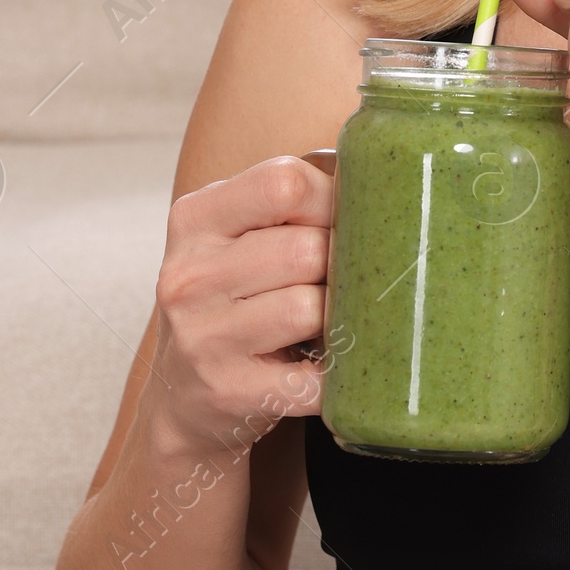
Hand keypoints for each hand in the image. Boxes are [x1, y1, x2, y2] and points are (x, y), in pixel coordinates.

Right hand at [147, 158, 333, 459]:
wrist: (182, 394)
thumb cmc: (234, 297)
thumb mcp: (237, 236)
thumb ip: (292, 200)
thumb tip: (386, 176)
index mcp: (195, 220)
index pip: (284, 184)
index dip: (332, 200)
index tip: (344, 221)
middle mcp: (189, 276)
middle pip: (305, 250)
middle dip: (340, 265)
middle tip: (339, 281)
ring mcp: (203, 338)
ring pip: (310, 309)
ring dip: (337, 318)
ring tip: (328, 322)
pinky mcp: (228, 391)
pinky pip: (315, 378)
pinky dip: (338, 374)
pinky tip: (330, 368)